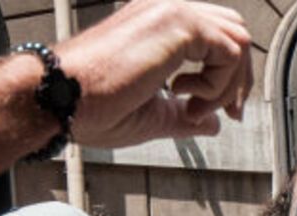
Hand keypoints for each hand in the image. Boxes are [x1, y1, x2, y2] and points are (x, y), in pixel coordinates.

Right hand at [55, 0, 254, 147]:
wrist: (60, 97)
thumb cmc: (90, 105)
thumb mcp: (151, 113)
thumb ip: (184, 115)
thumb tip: (213, 123)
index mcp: (156, 23)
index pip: (214, 37)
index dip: (226, 77)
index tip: (214, 112)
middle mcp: (165, 9)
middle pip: (234, 32)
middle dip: (237, 78)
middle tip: (227, 113)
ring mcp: (171, 10)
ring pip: (237, 40)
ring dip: (228, 84)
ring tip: (193, 108)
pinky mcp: (178, 22)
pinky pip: (230, 51)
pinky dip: (220, 85)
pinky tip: (187, 99)